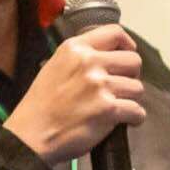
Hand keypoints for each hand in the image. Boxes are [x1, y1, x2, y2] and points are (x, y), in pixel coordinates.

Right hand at [1, 23, 146, 166]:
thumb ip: (80, 58)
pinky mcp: (108, 109)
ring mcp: (99, 85)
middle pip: (133, 61)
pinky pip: (137, 111)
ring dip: (131, 99)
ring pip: (137, 88)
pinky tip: (124, 121)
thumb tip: (107, 57)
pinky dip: (134, 118)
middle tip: (121, 88)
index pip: (115, 33)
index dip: (128, 45)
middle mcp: (89, 62)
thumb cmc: (40, 106)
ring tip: (117, 107)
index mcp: (75, 49)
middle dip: (132, 76)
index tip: (127, 55)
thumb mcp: (54, 67)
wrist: (31, 135)